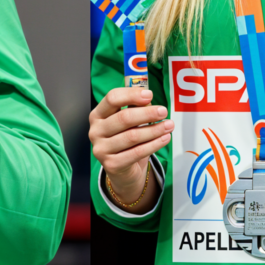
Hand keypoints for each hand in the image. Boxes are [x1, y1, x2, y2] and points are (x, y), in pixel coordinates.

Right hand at [89, 86, 172, 213]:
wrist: (122, 170)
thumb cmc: (126, 139)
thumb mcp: (128, 121)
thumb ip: (135, 106)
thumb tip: (147, 95)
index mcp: (98, 115)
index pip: (112, 98)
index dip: (131, 95)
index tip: (150, 94)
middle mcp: (95, 131)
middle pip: (123, 117)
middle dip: (147, 113)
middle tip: (163, 111)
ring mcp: (101, 149)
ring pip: (132, 136)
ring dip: (154, 130)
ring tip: (169, 125)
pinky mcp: (111, 164)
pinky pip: (137, 152)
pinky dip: (154, 144)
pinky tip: (164, 138)